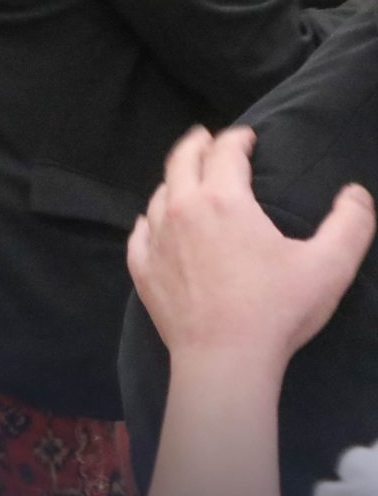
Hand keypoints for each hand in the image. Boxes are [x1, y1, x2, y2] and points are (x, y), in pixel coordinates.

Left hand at [128, 127, 374, 375]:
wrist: (225, 359)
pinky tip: (155, 223)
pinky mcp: (142, 268)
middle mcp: (180, 209)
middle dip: (196, 144)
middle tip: (206, 137)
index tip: (247, 136)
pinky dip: (150, 220)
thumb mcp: (329, 266)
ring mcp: (156, 239)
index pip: (225, 152)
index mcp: (222, 200)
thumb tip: (356, 192)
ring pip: (159, 195)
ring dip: (175, 181)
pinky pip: (140, 232)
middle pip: (181, 161)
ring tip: (187, 180)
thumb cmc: (277, 310)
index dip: (237, 139)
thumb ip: (350, 224)